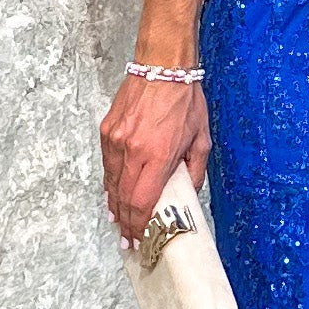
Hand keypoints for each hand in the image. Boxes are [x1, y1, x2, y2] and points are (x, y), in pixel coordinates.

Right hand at [99, 72, 210, 248]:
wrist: (162, 67)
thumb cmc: (185, 101)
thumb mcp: (202, 140)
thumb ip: (195, 171)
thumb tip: (189, 194)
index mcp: (158, 156)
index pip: (142, 202)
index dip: (139, 226)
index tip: (138, 240)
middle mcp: (133, 151)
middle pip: (123, 198)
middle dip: (124, 223)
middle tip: (126, 239)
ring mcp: (116, 141)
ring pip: (111, 183)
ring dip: (114, 205)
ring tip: (118, 221)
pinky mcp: (107, 130)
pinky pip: (107, 164)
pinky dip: (109, 182)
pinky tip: (112, 193)